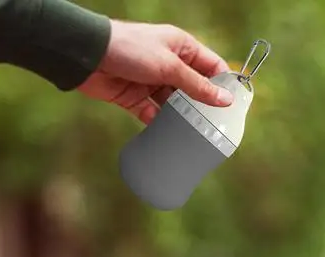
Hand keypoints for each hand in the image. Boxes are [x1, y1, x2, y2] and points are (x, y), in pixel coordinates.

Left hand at [78, 21, 231, 124]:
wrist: (87, 56)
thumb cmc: (130, 49)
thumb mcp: (169, 67)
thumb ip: (197, 86)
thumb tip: (225, 99)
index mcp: (181, 47)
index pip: (212, 66)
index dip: (225, 84)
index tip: (236, 107)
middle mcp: (168, 64)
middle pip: (194, 89)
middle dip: (204, 108)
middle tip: (218, 129)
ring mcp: (152, 83)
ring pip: (175, 106)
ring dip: (183, 120)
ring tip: (197, 139)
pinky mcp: (136, 99)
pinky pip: (154, 116)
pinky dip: (162, 127)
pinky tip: (171, 140)